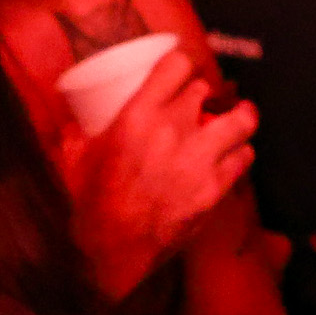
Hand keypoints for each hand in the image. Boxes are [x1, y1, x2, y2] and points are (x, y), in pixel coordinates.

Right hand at [59, 43, 256, 299]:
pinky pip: (243, 158)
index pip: (177, 65)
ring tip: (237, 116)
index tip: (180, 68)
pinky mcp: (215, 188)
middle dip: (200, 93)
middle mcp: (174, 131)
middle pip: (204, 90)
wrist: (113, 251)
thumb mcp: (73, 158)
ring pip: (240, 121)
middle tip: (196, 101)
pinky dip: (240, 153)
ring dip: (238, 116)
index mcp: (138, 116)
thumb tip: (72, 109)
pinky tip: (233, 153)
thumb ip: (74, 129)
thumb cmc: (90, 205)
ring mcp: (200, 160)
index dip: (182, 63)